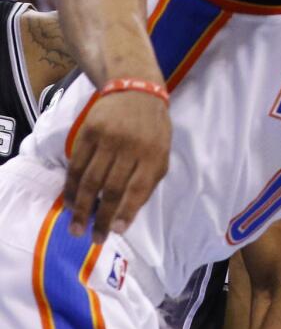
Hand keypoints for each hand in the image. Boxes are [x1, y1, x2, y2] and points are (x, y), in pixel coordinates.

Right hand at [65, 89, 170, 242]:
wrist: (135, 90)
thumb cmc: (153, 128)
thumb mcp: (162, 152)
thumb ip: (149, 180)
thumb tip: (127, 212)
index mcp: (153, 154)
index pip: (138, 188)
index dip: (126, 212)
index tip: (116, 231)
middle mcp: (130, 147)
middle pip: (112, 188)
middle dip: (101, 217)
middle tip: (94, 238)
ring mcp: (107, 139)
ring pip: (91, 180)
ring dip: (82, 208)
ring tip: (77, 227)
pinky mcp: (87, 133)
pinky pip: (76, 165)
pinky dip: (72, 187)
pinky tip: (71, 203)